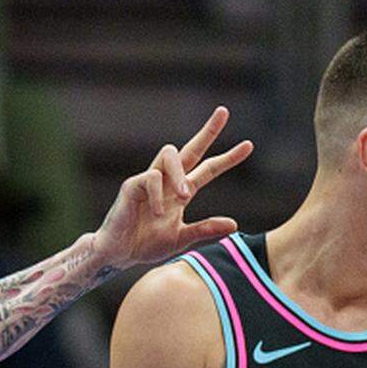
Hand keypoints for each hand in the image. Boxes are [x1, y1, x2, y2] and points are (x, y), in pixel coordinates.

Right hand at [91, 107, 252, 269]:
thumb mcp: (181, 239)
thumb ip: (205, 229)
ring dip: (180, 173)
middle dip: (207, 131)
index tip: (248, 146)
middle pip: (189, 149)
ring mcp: (148, 181)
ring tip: (184, 196)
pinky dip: (158, 197)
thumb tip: (235, 225)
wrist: (118, 255)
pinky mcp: (132, 186)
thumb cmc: (145, 245)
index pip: (207, 169)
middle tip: (224, 112)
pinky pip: (151, 179)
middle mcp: (166, 181)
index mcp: (180, 192)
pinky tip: (157, 214)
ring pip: (169, 154)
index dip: (227, 158)